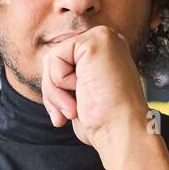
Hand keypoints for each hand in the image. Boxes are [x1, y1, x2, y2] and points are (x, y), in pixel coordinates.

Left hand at [40, 25, 150, 150]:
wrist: (121, 131)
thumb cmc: (103, 122)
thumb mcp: (77, 95)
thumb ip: (65, 76)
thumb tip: (47, 59)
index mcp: (103, 54)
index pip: (61, 62)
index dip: (56, 90)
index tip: (68, 115)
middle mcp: (105, 42)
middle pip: (54, 58)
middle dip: (52, 91)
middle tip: (68, 113)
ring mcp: (103, 38)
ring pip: (52, 58)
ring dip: (55, 91)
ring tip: (74, 108)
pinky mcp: (97, 40)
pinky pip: (56, 57)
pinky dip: (60, 81)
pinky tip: (82, 91)